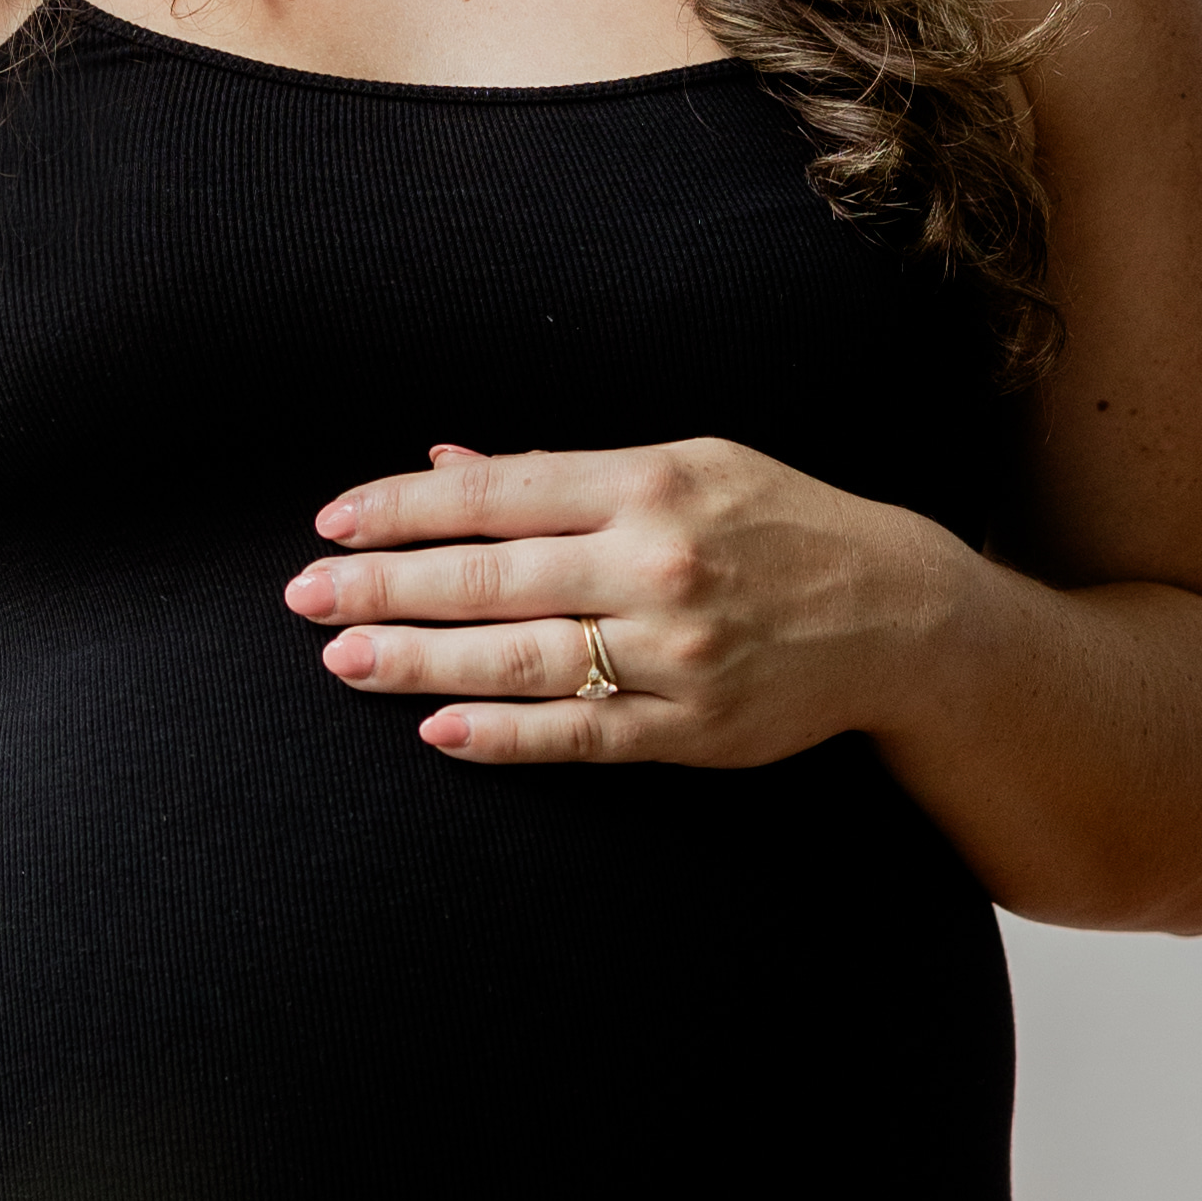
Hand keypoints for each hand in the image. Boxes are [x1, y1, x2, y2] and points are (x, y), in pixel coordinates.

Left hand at [283, 437, 956, 766]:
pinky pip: (582, 734)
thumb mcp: (685, 466)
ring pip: (524, 658)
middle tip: (305, 596)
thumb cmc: (779, 524)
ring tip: (344, 660)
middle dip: (387, 585)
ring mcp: (676, 650)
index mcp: (651, 483)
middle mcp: (658, 562)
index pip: (499, 493)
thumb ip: (562, 474)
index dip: (406, 507)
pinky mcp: (694, 727)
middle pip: (494, 576)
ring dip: (422, 660)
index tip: (332, 520)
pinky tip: (438, 729)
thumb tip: (445, 464)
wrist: (897, 613)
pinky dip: (506, 736)